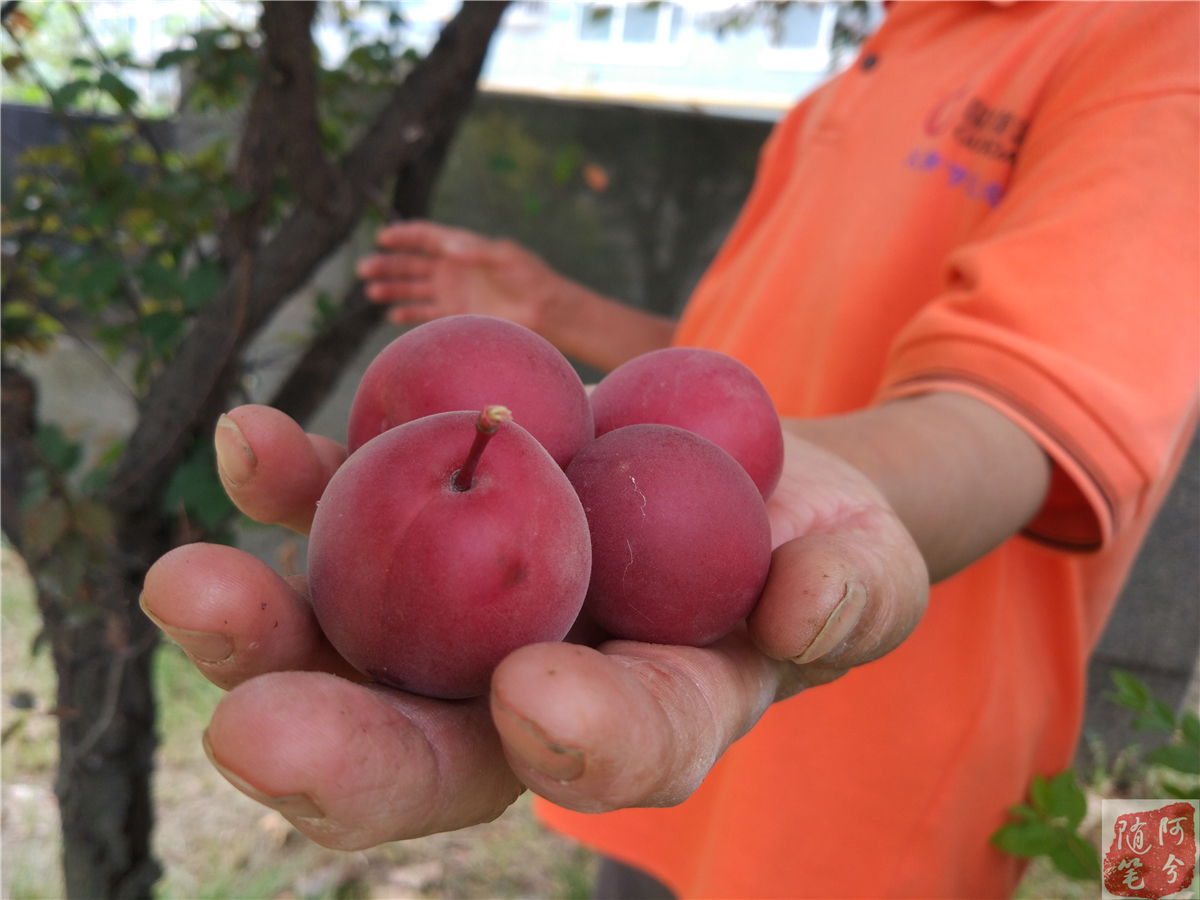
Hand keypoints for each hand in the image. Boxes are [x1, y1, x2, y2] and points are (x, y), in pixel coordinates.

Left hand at [140, 405, 927, 848]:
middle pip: (429, 746)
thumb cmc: (808, 542)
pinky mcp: (416, 516)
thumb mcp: (864, 563)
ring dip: (261, 626)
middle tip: (256, 735)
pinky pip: (339, 507)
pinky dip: (292, 482)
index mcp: (643, 721)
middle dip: (344, 749)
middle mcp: (522, 692)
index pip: (610, 754)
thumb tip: (800, 608)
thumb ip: (854, 593)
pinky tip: (250, 441)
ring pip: (347, 645)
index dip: (578, 740)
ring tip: (188, 586)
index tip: (539, 699)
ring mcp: (456, 611)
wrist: (732, 474)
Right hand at [356, 221, 563, 332]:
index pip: (425, 237)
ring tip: (371, 292)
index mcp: (462, 247)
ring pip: (413, 288)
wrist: (544, 310)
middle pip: (412, 263)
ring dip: (392, 289)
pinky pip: (425, 313)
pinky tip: (393, 316)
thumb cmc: (530, 277)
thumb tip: (449, 246)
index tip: (383, 237)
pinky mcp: (456, 315)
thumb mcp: (507, 256)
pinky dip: (409, 314)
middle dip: (387, 264)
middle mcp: (453, 268)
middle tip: (364, 268)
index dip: (403, 236)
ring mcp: (452, 292)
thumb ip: (477, 250)